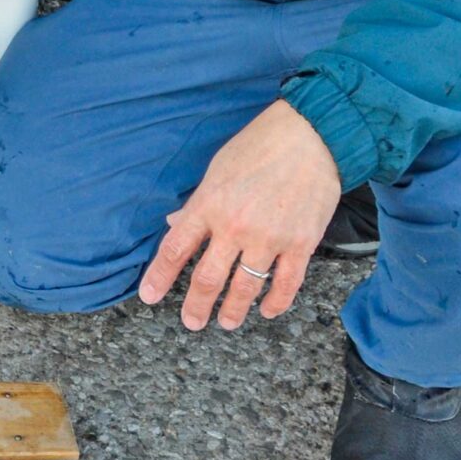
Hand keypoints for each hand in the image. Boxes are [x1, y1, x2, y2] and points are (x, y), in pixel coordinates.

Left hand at [139, 99, 342, 330]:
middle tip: (192, 322)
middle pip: (207, 279)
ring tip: (227, 323)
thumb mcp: (216, 170)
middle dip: (196, 306)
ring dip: (233, 311)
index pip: (175, 250)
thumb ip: (197, 203)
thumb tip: (175, 224)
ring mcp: (269, 239)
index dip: (159, 278)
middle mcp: (234, 227)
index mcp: (208, 206)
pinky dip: (275, 303)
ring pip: (244, 289)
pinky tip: (267, 311)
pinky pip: (285, 285)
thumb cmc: (258, 147)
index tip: (149, 297)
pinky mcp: (300, 244)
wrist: (310, 136)